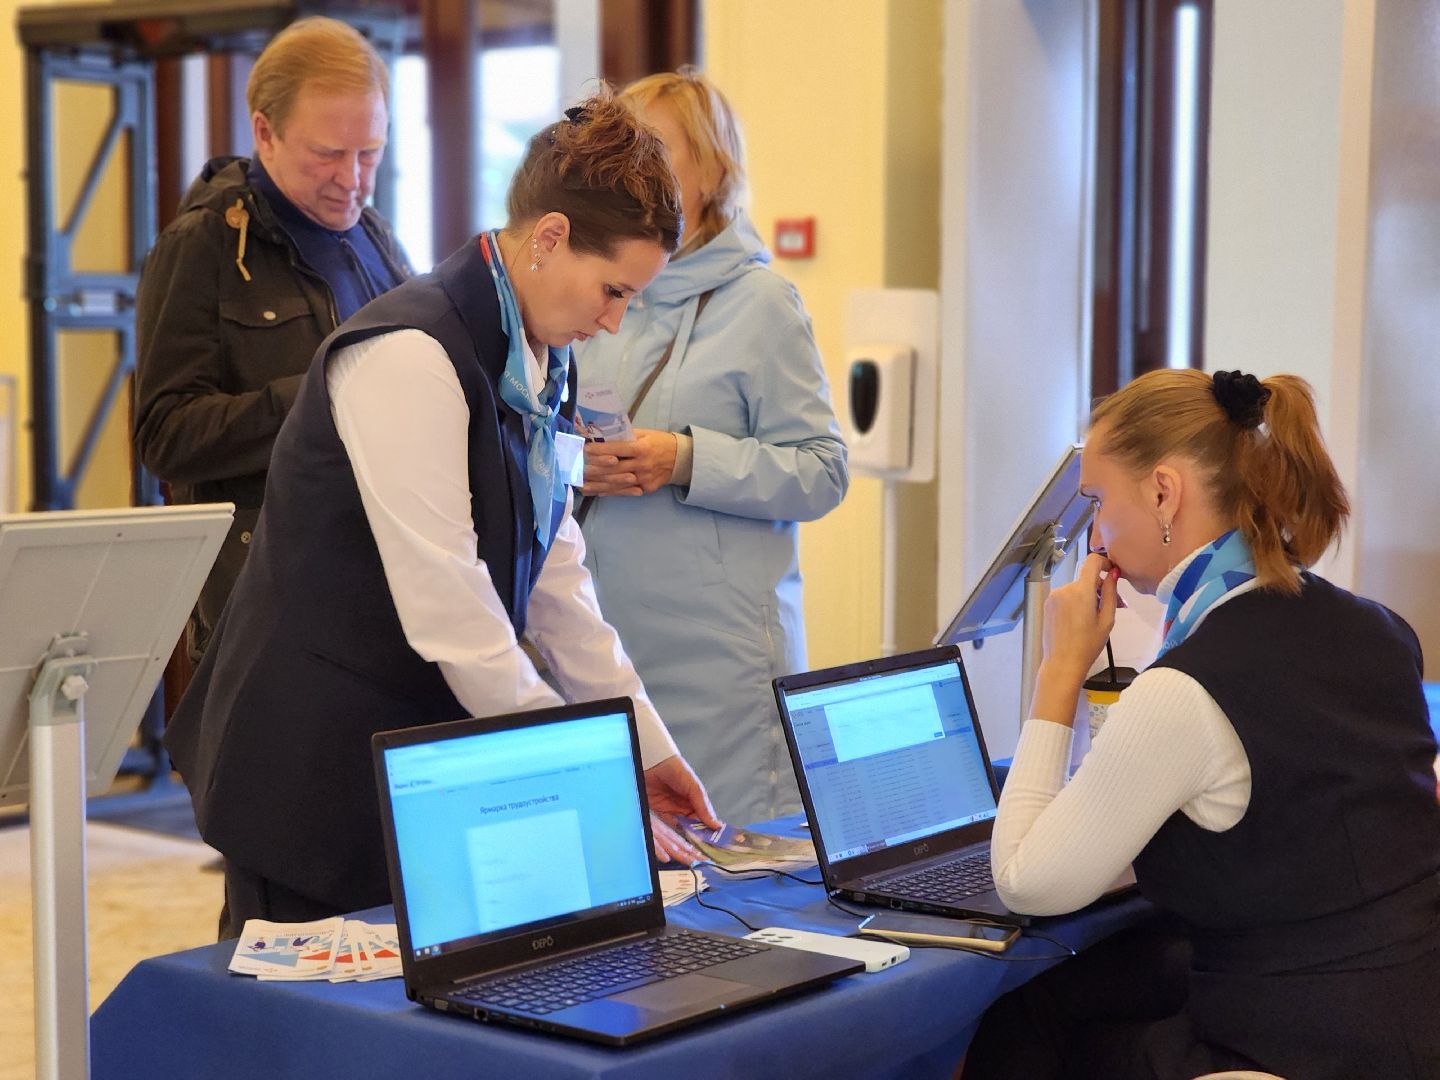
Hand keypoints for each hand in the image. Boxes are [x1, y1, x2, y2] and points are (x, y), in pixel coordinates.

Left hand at [581, 429, 676, 495]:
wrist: (681, 458)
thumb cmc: (659, 442)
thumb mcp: (645, 434)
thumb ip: (625, 436)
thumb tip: (603, 436)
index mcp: (641, 448)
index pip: (616, 449)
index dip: (599, 450)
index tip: (584, 450)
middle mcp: (642, 464)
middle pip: (613, 468)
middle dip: (593, 469)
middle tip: (576, 469)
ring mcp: (644, 479)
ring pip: (616, 482)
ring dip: (597, 484)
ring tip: (581, 484)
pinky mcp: (646, 489)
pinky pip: (625, 491)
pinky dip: (609, 491)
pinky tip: (596, 491)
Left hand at [644, 753, 721, 864]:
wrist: (652, 759)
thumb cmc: (675, 768)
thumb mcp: (693, 786)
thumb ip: (703, 806)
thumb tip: (716, 825)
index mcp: (692, 804)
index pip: (702, 823)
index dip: (707, 835)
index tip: (714, 849)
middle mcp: (680, 811)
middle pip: (689, 831)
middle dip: (694, 845)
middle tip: (701, 859)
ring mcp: (666, 814)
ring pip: (675, 834)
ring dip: (680, 847)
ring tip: (688, 859)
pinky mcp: (653, 815)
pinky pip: (659, 831)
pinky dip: (663, 842)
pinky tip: (669, 852)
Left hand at [1041, 552, 1119, 679]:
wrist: (1062, 662)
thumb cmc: (1087, 645)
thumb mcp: (1107, 619)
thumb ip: (1110, 593)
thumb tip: (1113, 573)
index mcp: (1081, 591)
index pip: (1092, 561)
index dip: (1104, 562)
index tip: (1112, 571)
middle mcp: (1064, 589)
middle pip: (1086, 579)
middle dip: (1101, 589)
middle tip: (1115, 606)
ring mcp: (1054, 597)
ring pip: (1077, 589)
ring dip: (1088, 597)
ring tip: (1098, 617)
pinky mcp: (1048, 604)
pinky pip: (1066, 597)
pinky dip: (1075, 602)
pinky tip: (1082, 620)